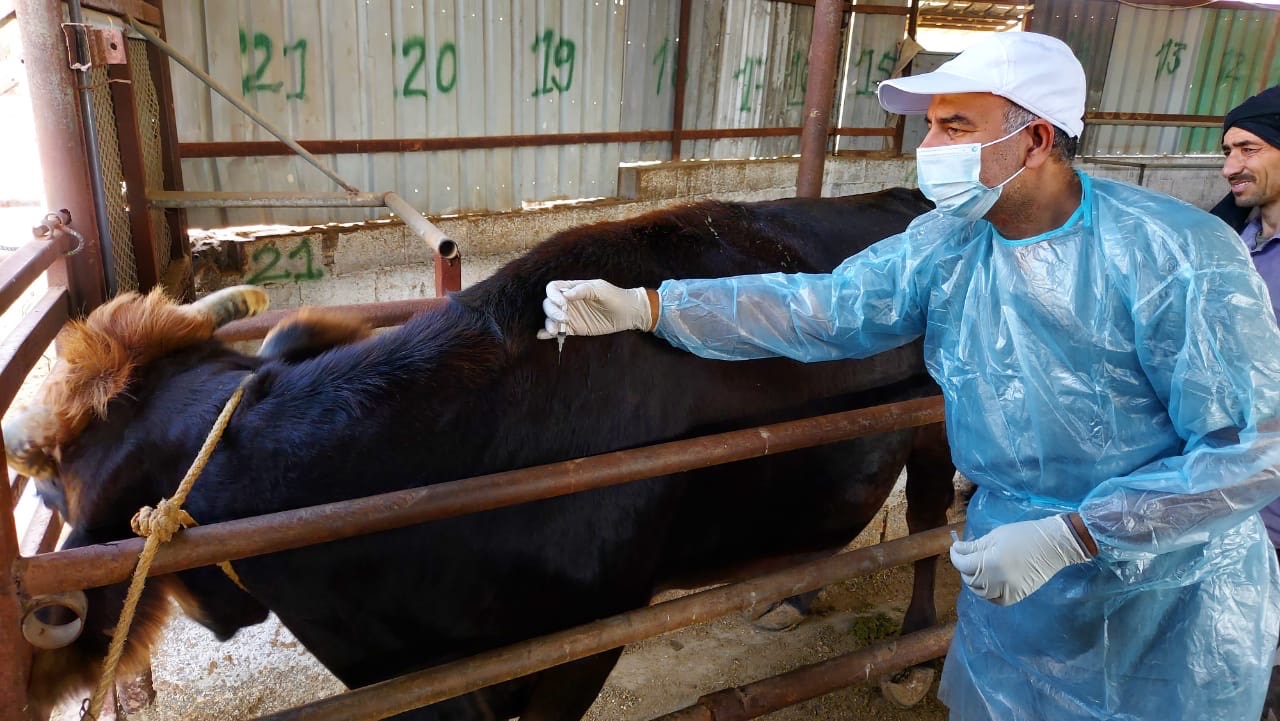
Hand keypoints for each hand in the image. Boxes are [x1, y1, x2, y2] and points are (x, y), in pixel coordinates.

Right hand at [538, 280, 653, 338]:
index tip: (564, 303)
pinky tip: (543, 336)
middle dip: (552, 311)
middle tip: (565, 317)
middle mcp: (568, 302)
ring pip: (550, 318)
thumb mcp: (600, 289)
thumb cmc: (615, 296)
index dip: (553, 295)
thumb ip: (583, 290)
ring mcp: (570, 316)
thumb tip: (565, 295)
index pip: (553, 288)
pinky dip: (547, 333)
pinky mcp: (574, 329)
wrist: (629, 313)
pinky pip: (558, 331)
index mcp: (573, 288)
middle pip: (548, 304)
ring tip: (556, 330)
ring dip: (549, 323)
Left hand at [949, 514, 1091, 605]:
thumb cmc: (1023, 535)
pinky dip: (988, 592)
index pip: (963, 564)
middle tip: (966, 557)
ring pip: (980, 592)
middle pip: (970, 580)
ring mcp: (1007, 591)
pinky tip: (989, 582)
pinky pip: (995, 599)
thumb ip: (974, 546)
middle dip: (964, 568)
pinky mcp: (1017, 597)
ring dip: (974, 581)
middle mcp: (997, 581)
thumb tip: (957, 549)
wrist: (1053, 545)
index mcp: (990, 563)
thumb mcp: (995, 536)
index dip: (956, 556)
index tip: (955, 548)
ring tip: (977, 569)